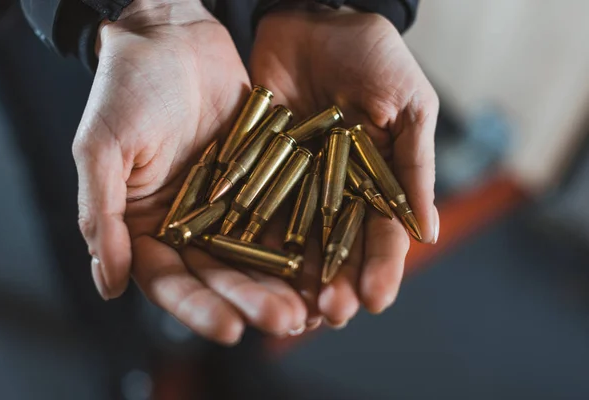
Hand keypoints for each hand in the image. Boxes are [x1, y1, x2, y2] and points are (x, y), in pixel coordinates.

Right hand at [72, 0, 306, 344]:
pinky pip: (283, 213)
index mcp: (147, 226)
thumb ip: (101, 215)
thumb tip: (106, 282)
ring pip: (258, 254)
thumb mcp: (101, 149)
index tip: (230, 328)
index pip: (171, 281)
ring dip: (285, 282)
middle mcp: (189, 224)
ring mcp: (228, 205)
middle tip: (285, 321)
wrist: (172, 38)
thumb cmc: (126, 88)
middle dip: (253, 300)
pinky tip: (326, 262)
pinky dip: (303, 240)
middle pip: (222, 275)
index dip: (199, 308)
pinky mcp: (261, 181)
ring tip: (315, 306)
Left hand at [251, 7, 439, 326]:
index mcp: (376, 179)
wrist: (312, 15)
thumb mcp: (407, 104)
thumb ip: (415, 165)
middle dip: (336, 282)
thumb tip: (428, 230)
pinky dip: (253, 238)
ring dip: (295, 276)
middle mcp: (335, 189)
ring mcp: (295, 182)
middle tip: (331, 314)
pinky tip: (250, 268)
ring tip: (293, 309)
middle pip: (337, 247)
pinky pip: (255, 206)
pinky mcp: (257, 167)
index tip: (376, 300)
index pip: (381, 233)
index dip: (380, 268)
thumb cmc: (372, 55)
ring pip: (295, 238)